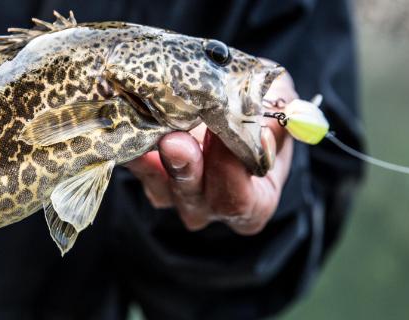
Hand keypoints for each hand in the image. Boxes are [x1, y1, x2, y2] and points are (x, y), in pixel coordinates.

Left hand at [125, 73, 296, 234]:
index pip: (241, 201)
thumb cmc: (259, 107)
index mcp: (254, 201)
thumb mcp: (278, 102)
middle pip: (197, 198)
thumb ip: (277, 112)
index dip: (232, 174)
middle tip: (177, 142)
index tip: (226, 140)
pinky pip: (137, 168)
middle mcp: (211, 205)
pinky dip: (133, 148)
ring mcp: (175, 194)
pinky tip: (129, 130)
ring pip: (162, 186)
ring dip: (155, 158)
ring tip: (153, 132)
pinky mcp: (148, 176)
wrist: (223, 98)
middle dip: (187, 168)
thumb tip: (265, 117)